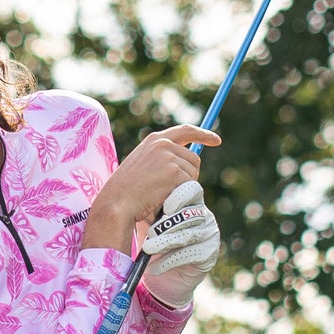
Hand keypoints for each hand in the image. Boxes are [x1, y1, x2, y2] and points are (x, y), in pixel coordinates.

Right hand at [81, 122, 217, 254]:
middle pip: (193, 158)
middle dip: (189, 175)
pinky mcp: (175, 171)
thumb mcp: (143, 166)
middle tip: (170, 190)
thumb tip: (189, 165)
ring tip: (161, 193)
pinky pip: (190, 184)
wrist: (117, 202)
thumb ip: (162, 160)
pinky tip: (163, 196)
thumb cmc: (128, 191)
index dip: (203, 134)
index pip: (185, 131)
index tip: (216, 140)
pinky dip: (181, 194)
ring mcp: (169, 157)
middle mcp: (163, 144)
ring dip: (184, 186)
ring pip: (193, 173)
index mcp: (154, 140)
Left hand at [139, 181, 221, 310]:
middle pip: (190, 214)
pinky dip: (169, 261)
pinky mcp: (209, 255)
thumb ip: (148, 206)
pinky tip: (154, 267)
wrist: (161, 275)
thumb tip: (132, 191)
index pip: (192, 190)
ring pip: (188, 235)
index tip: (165, 207)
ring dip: (165, 243)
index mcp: (190, 201)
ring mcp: (209, 234)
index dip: (180, 196)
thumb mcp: (148, 221)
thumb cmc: (154, 241)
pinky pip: (190, 254)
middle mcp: (204, 215)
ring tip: (147, 249)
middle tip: (149, 233)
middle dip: (167, 224)